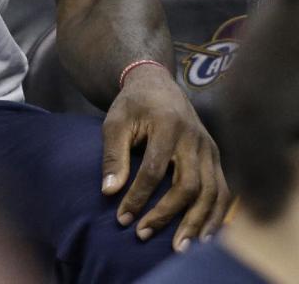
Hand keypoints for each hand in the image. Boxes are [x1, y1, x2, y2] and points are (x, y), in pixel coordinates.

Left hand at [101, 64, 229, 251]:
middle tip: (143, 235)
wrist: (157, 84)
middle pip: (188, 185)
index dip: (139, 196)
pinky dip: (215, 216)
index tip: (122, 217)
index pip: (154, 169)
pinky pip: (223, 191)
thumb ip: (113, 155)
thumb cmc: (132, 105)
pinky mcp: (215, 157)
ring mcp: (209, 148)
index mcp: (168, 125)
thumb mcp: (115, 121)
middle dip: (166, 215)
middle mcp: (194, 138)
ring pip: (211, 193)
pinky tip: (203, 236)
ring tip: (179, 248)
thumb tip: (108, 192)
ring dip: (195, 222)